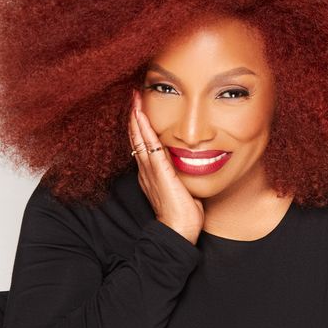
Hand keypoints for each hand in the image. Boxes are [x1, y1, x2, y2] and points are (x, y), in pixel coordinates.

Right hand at [128, 89, 204, 244]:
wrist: (179, 230)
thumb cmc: (183, 214)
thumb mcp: (183, 188)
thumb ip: (183, 175)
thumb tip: (194, 165)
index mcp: (152, 174)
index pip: (144, 145)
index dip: (141, 128)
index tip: (141, 110)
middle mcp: (147, 170)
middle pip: (137, 138)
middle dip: (135, 117)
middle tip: (134, 96)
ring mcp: (151, 171)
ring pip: (139, 139)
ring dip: (137, 117)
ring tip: (134, 99)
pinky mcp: (159, 172)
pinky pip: (149, 146)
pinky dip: (143, 130)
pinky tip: (140, 115)